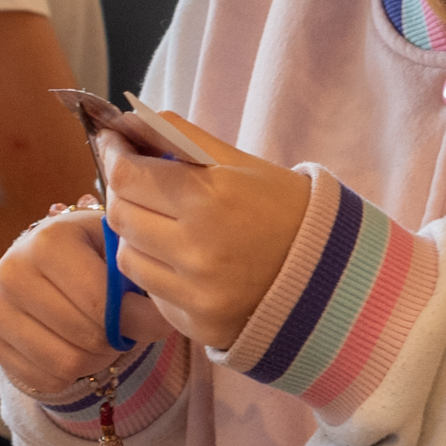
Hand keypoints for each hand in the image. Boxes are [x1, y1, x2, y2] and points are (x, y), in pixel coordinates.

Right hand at [0, 206, 171, 395]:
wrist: (44, 264)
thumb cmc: (91, 256)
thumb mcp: (118, 255)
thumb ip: (140, 283)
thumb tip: (159, 320)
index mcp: (47, 240)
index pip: (100, 303)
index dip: (136, 321)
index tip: (153, 319)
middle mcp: (11, 270)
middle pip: (85, 337)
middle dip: (115, 341)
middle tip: (122, 330)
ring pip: (65, 364)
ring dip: (94, 360)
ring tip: (99, 339)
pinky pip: (44, 381)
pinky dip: (68, 375)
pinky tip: (71, 347)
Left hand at [96, 112, 310, 351]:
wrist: (333, 274)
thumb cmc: (284, 209)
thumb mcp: (239, 163)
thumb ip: (179, 137)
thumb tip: (126, 121)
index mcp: (212, 199)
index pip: (128, 176)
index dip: (113, 154)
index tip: (114, 143)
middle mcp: (198, 250)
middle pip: (120, 215)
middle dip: (121, 192)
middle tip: (137, 180)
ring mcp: (196, 293)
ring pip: (126, 256)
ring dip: (135, 234)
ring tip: (164, 222)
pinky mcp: (197, 324)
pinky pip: (150, 290)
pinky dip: (155, 270)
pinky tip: (182, 259)